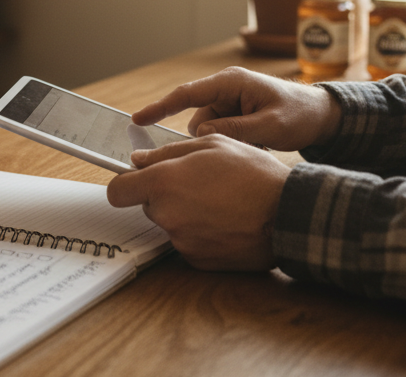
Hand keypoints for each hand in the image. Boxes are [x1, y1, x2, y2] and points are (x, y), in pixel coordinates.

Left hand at [106, 135, 289, 269]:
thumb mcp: (212, 145)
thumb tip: (139, 159)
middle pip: (147, 205)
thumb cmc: (253, 174)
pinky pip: (187, 241)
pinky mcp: (197, 260)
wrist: (286, 214)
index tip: (136, 180)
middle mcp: (166, 214)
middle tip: (197, 183)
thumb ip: (168, 152)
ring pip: (169, 222)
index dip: (125, 184)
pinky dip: (200, 232)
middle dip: (164, 194)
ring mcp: (181, 240)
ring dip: (184, 212)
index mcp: (164, 182)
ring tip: (218, 200)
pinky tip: (224, 220)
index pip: (118, 190)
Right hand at [131, 67, 341, 151]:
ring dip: (226, 141)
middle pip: (199, 119)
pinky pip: (221, 131)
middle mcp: (227, 88)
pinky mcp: (236, 112)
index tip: (138, 118)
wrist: (323, 115)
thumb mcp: (270, 125)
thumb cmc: (300, 115)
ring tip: (258, 144)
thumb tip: (200, 136)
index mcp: (231, 82)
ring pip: (209, 129)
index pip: (187, 94)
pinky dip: (234, 141)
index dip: (160, 107)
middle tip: (246, 145)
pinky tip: (258, 143)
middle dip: (213, 138)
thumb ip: (234, 130)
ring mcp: (231, 101)